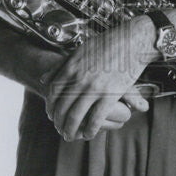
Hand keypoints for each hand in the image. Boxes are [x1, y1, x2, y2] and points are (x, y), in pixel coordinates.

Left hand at [42, 16, 155, 140]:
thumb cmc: (108, 43)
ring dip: (71, 129)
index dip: (50, 107)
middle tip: (60, 129)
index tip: (51, 115)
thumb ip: (61, 65)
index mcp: (71, 67)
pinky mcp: (110, 94)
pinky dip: (90, 129)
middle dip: (58, 122)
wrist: (132, 39)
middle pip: (62, 107)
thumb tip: (43, 79)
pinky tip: (89, 134)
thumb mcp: (80, 50)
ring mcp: (94, 87)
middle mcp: (80, 78)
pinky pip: (96, 118)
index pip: (53, 92)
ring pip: (76, 116)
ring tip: (70, 136)